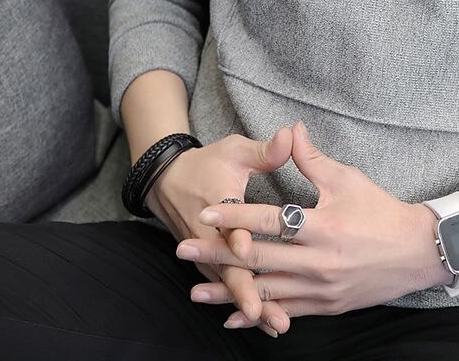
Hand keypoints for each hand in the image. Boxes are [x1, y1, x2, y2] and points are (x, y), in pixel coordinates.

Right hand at [145, 128, 294, 337]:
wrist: (169, 180)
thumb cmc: (210, 164)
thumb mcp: (235, 150)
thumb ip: (264, 150)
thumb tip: (289, 134)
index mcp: (218, 203)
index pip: (226, 224)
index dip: (235, 237)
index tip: (246, 249)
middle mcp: (209, 235)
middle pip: (227, 266)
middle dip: (247, 291)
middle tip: (268, 313)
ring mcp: (208, 253)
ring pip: (228, 283)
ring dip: (248, 304)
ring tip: (275, 325)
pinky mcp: (210, 263)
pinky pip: (227, 286)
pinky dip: (242, 303)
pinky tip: (264, 321)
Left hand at [176, 120, 451, 332]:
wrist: (417, 252)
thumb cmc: (381, 211)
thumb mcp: (348, 179)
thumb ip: (313, 159)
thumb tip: (291, 128)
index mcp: (323, 226)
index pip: (269, 219)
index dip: (235, 214)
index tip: (206, 210)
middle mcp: (319, 261)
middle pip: (259, 259)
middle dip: (218, 255)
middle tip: (183, 250)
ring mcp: (322, 288)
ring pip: (267, 292)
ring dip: (229, 293)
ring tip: (195, 291)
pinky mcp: (327, 306)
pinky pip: (287, 312)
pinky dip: (259, 314)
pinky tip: (234, 318)